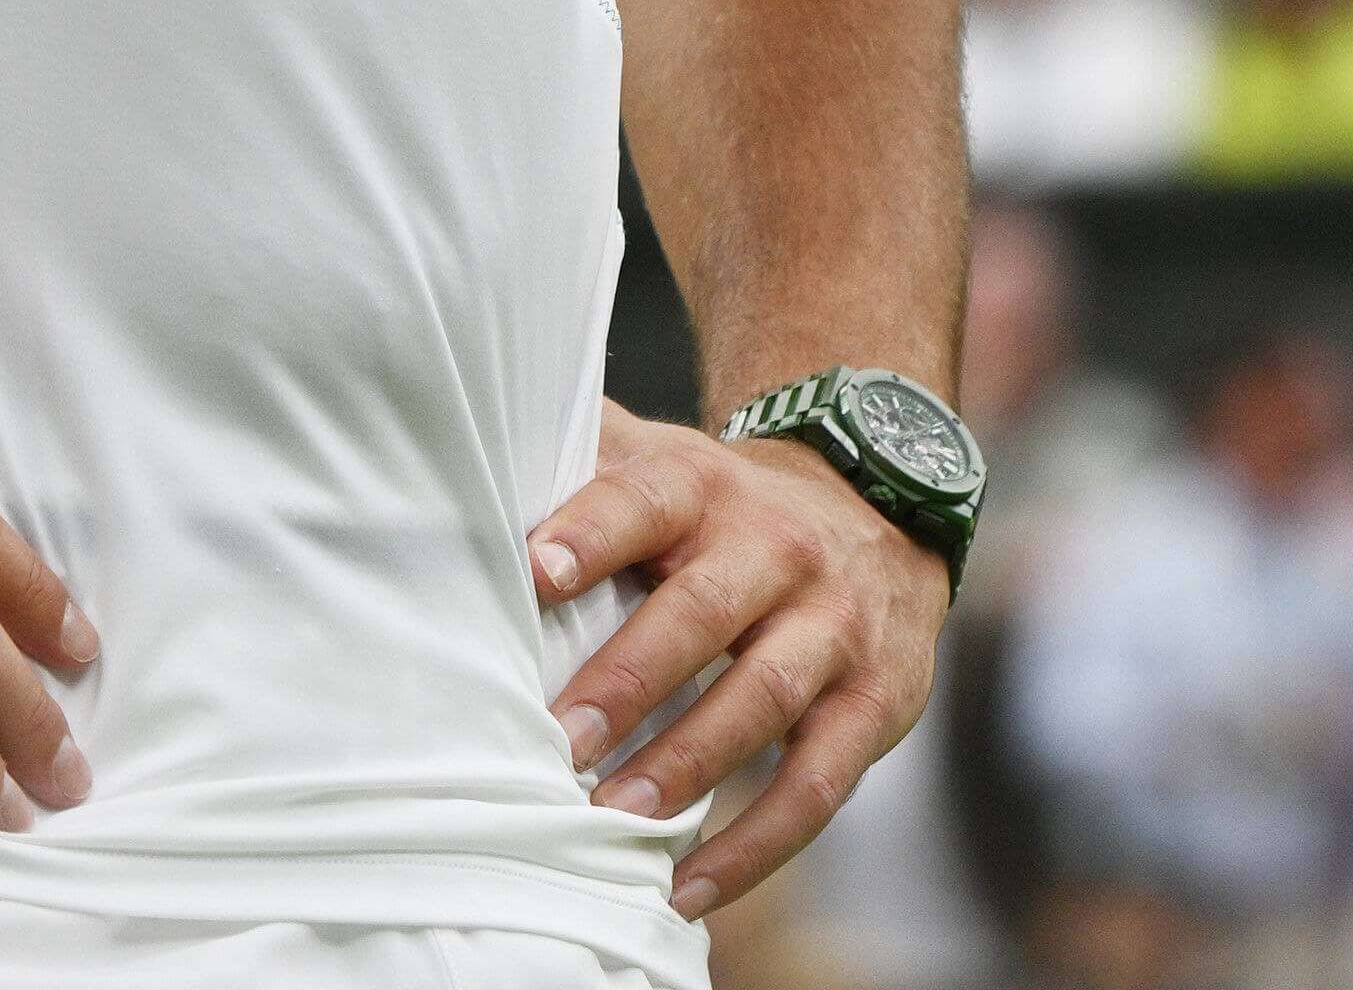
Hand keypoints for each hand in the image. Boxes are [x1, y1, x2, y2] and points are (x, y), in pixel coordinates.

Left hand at [527, 395, 949, 916]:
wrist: (880, 508)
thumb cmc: (730, 508)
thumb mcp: (666, 465)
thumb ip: (582, 466)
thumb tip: (472, 467)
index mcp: (706, 488)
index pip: (646, 500)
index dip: (591, 533)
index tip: (534, 572)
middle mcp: (778, 550)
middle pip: (705, 610)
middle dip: (631, 678)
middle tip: (565, 740)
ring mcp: (834, 628)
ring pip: (765, 698)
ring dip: (687, 766)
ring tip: (615, 820)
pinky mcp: (875, 702)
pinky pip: (816, 785)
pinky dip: (753, 847)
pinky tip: (686, 886)